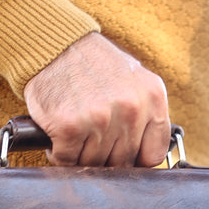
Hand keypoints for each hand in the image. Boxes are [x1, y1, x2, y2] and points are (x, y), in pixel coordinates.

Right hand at [22, 33, 170, 166]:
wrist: (54, 45)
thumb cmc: (93, 65)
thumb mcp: (134, 80)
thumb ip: (146, 114)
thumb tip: (148, 159)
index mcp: (152, 97)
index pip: (153, 154)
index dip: (135, 160)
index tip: (121, 154)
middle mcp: (131, 108)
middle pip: (122, 162)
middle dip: (105, 156)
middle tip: (91, 136)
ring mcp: (100, 118)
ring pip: (95, 164)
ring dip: (80, 155)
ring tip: (75, 130)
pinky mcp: (70, 126)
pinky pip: (67, 160)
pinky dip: (59, 154)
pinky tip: (59, 135)